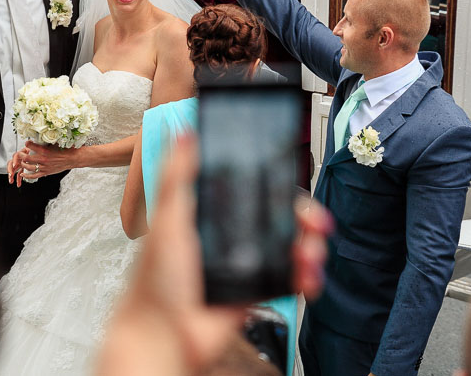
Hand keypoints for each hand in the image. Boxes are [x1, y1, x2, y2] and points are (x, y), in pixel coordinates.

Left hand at [8, 141, 80, 185]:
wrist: (73, 159)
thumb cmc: (66, 150)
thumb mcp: (56, 143)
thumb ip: (47, 142)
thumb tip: (41, 137)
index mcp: (45, 151)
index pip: (31, 146)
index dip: (27, 144)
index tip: (27, 143)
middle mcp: (43, 159)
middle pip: (27, 158)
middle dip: (22, 155)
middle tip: (21, 153)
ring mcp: (44, 167)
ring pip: (29, 167)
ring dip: (23, 164)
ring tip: (22, 161)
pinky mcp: (46, 172)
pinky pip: (34, 176)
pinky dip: (27, 175)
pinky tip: (22, 174)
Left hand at [97, 135, 331, 375]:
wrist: (162, 338)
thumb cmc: (154, 284)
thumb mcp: (167, 220)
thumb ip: (177, 176)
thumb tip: (183, 132)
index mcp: (207, 213)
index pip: (249, 188)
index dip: (274, 184)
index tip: (292, 181)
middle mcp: (228, 236)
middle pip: (278, 217)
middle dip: (303, 217)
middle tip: (316, 222)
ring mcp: (244, 265)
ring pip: (290, 247)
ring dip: (310, 247)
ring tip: (312, 254)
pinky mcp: (255, 292)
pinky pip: (290, 280)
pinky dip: (306, 277)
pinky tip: (308, 278)